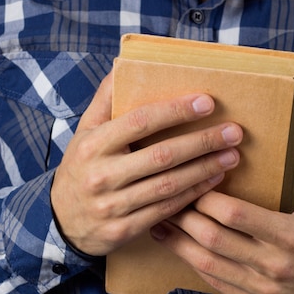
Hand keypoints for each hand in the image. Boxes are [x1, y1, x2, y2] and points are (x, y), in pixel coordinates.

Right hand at [51, 73, 242, 255]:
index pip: (140, 121)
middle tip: (234, 132)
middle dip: (202, 142)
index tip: (207, 103)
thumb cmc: (81, 168)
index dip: (176, 111)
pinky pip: (166, 210)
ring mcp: (112, 205)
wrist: (60, 221)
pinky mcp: (123, 230)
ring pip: (168, 185)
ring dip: (205, 169)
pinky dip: (193, 195)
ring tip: (232, 156)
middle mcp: (101, 174)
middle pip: (161, 155)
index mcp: (93, 144)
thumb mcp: (85, 132)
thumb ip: (106, 100)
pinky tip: (213, 181)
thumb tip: (124, 63)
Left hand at [151, 132, 293, 293]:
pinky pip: (214, 282)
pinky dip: (192, 264)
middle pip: (214, 238)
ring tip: (157, 222)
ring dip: (178, 242)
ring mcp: (261, 289)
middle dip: (184, 217)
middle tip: (164, 198)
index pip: (236, 214)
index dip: (207, 198)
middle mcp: (273, 265)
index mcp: (290, 236)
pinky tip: (177, 247)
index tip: (191, 181)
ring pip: (207, 263)